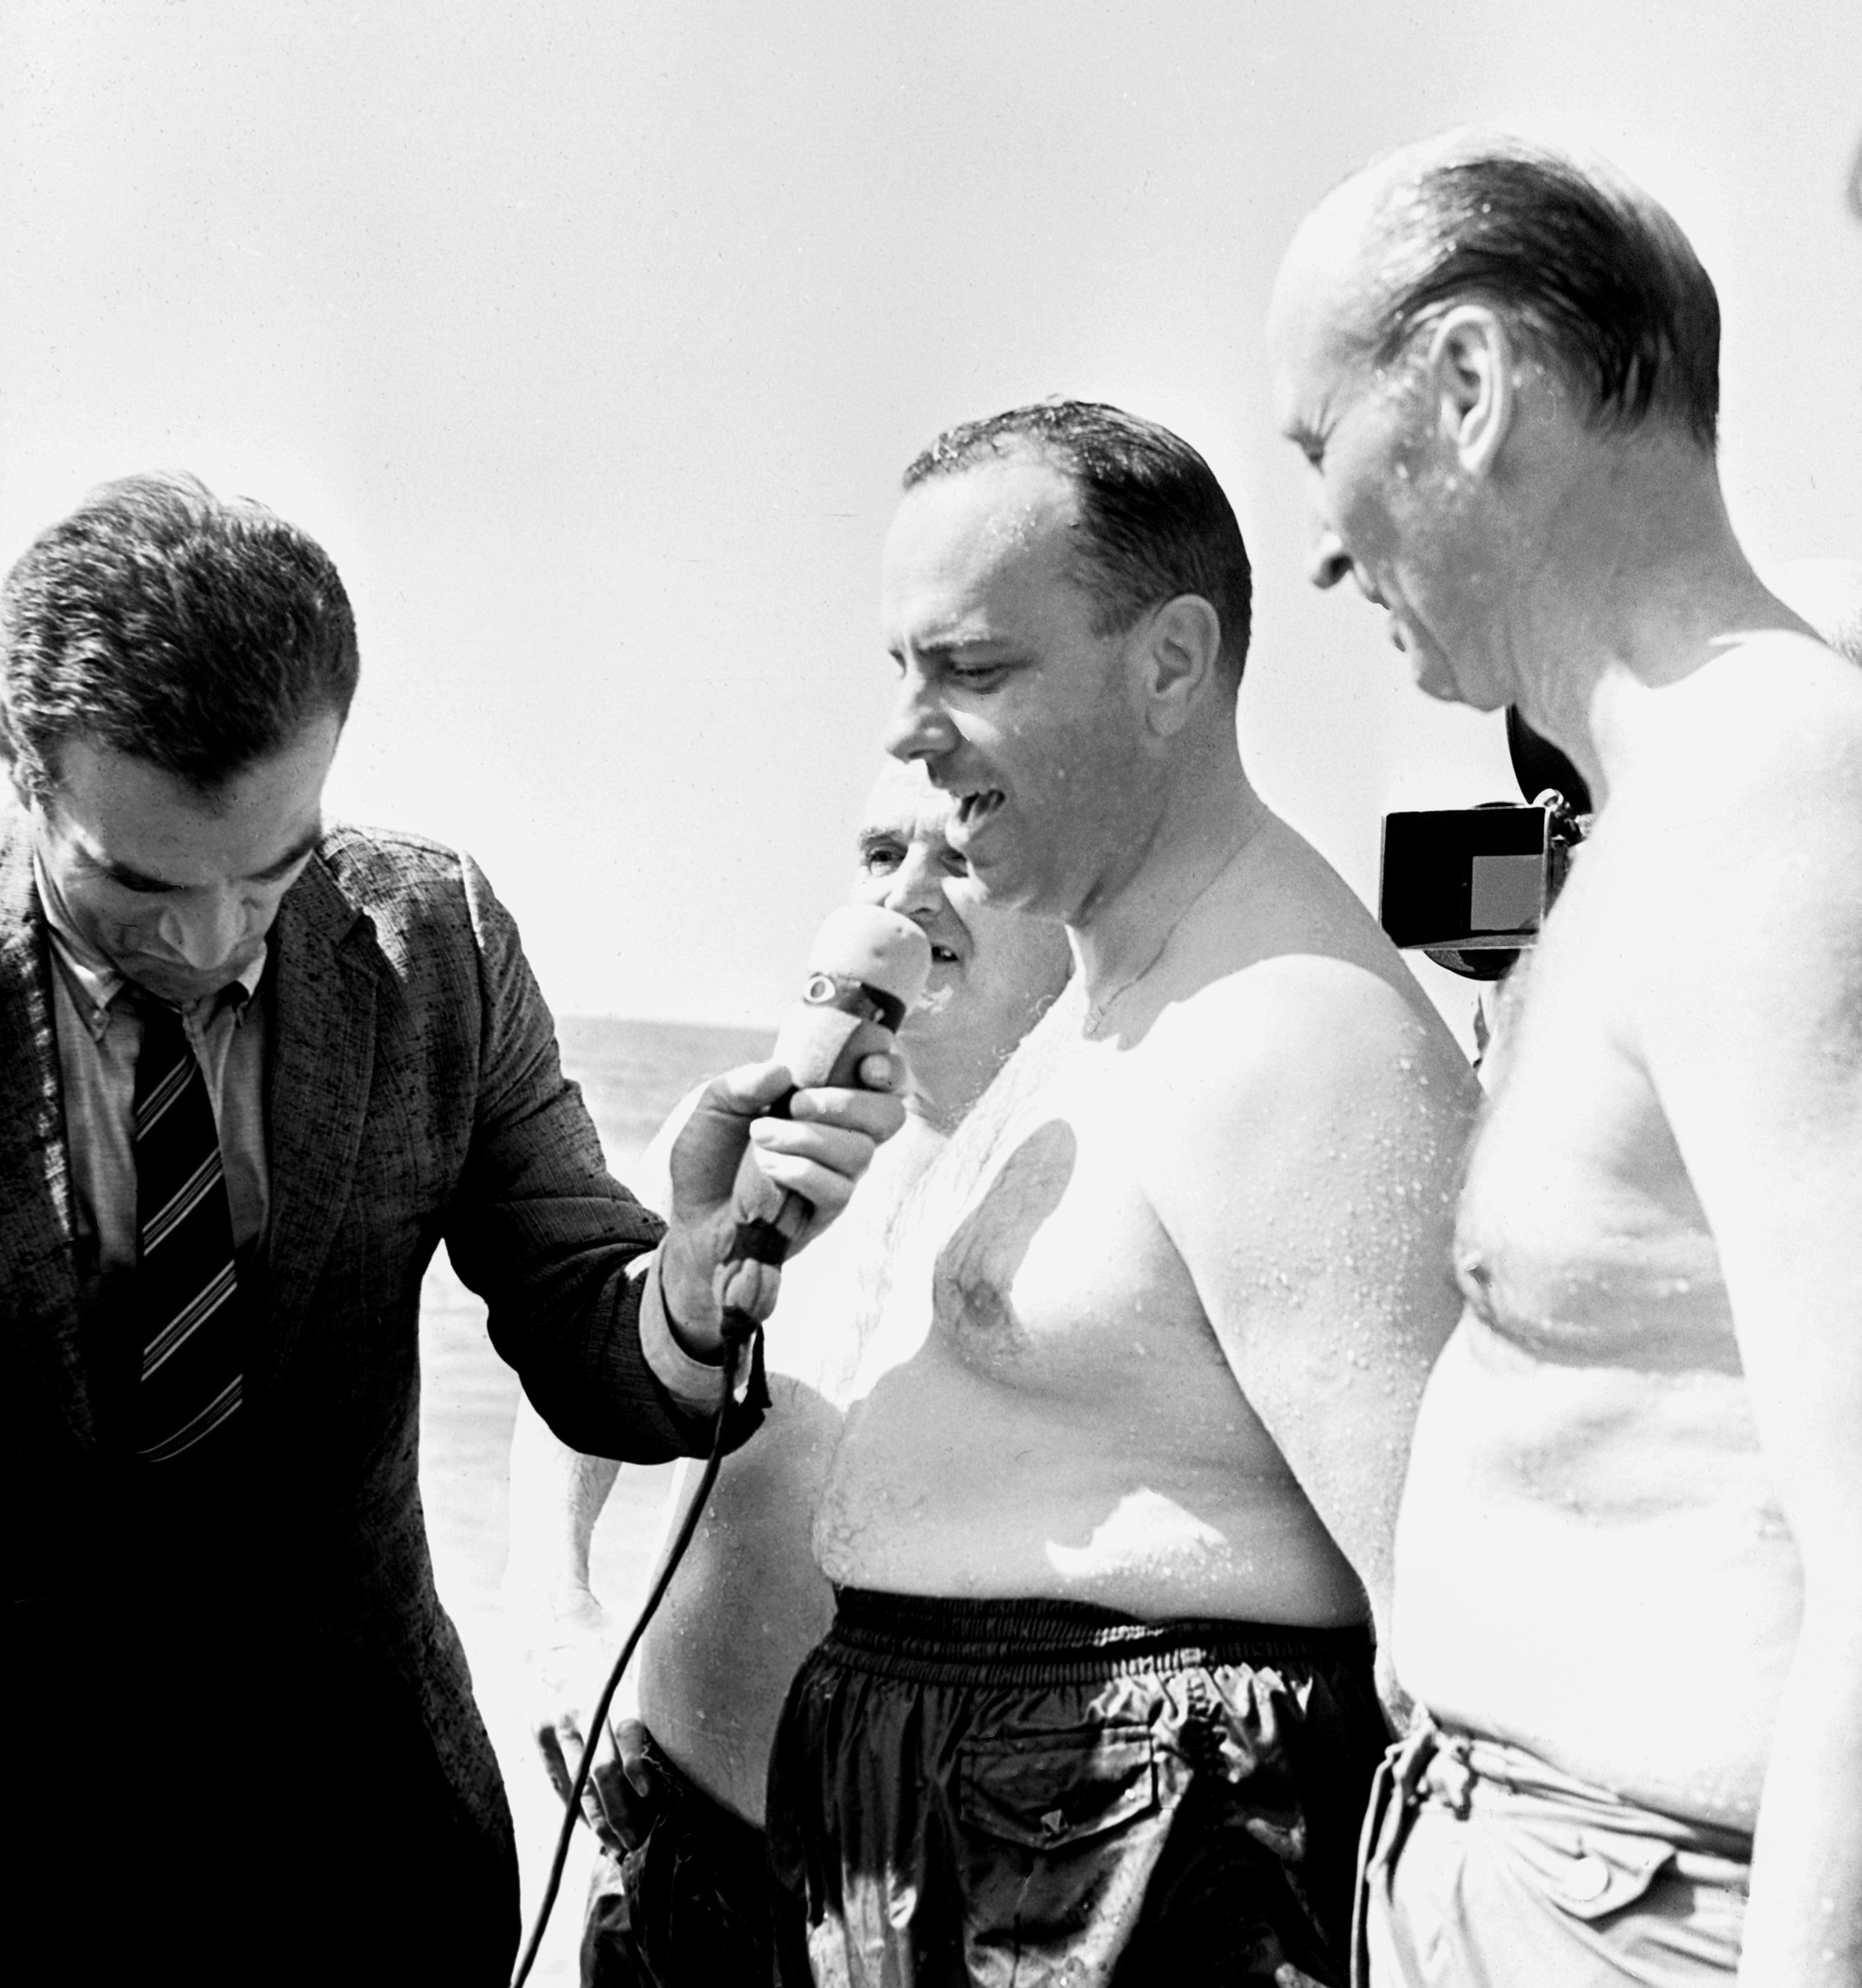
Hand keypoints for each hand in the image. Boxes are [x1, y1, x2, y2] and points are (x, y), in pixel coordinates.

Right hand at [513, 1589, 658, 1852]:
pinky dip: (575, 1808)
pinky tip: (591, 1828)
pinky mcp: (536, 1731)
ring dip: (599, 1822)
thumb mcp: (632, 1652)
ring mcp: (552, 1724)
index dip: (638, 1771)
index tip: (651, 1796)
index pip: (621, 1740)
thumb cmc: (604, 1635)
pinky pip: (557, 1781)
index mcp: (604, 1689)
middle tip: (642, 1843)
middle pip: (600, 1776)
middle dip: (622, 1814)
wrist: (549, 1618)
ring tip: (620, 1847)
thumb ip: (648, 1692)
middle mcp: (577, 1711)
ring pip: (578, 1787)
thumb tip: (682, 1732)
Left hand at [657, 1055, 904, 1352]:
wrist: (687, 1217)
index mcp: (825, 1100)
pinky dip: (798, 1170)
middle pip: (889, 1115)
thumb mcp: (715, 1106)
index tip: (864, 1066)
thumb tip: (783, 1070)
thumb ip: (745, 1082)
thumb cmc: (708, 1158)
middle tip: (797, 1103)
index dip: (888, 1068)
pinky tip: (766, 1168)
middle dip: (848, 1103)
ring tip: (760, 1137)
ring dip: (806, 1137)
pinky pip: (836, 1189)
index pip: (882, 1080)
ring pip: (860, 1151)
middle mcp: (843, 1136)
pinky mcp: (826, 1212)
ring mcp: (839, 1177)